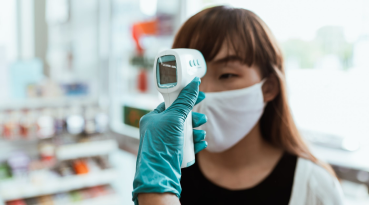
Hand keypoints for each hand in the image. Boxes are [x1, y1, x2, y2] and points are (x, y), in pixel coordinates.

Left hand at [132, 77, 206, 203]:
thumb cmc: (161, 144)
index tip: (199, 95)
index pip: (171, 102)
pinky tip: (201, 143)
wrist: (159, 174)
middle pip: (180, 117)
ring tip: (201, 134)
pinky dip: (194, 142)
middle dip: (193, 119)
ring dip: (196, 132)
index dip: (186, 98)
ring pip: (185, 131)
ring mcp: (165, 142)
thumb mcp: (175, 118)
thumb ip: (185, 101)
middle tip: (201, 120)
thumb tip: (194, 84)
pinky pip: (186, 144)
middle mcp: (157, 129)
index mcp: (153, 118)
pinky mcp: (172, 153)